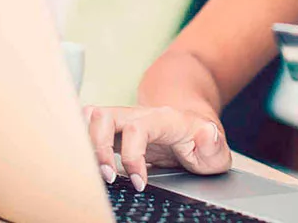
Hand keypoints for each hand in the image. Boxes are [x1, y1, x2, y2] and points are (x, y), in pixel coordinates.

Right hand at [83, 105, 231, 191]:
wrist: (193, 124)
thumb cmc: (201, 140)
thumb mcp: (216, 148)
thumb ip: (213, 144)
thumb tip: (207, 134)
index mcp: (164, 119)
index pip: (137, 129)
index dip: (132, 157)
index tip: (140, 183)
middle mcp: (139, 115)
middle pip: (105, 116)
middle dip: (98, 147)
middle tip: (107, 176)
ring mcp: (124, 120)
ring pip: (91, 117)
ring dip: (85, 142)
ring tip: (91, 169)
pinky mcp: (114, 129)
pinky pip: (88, 125)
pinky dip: (81, 140)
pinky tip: (84, 161)